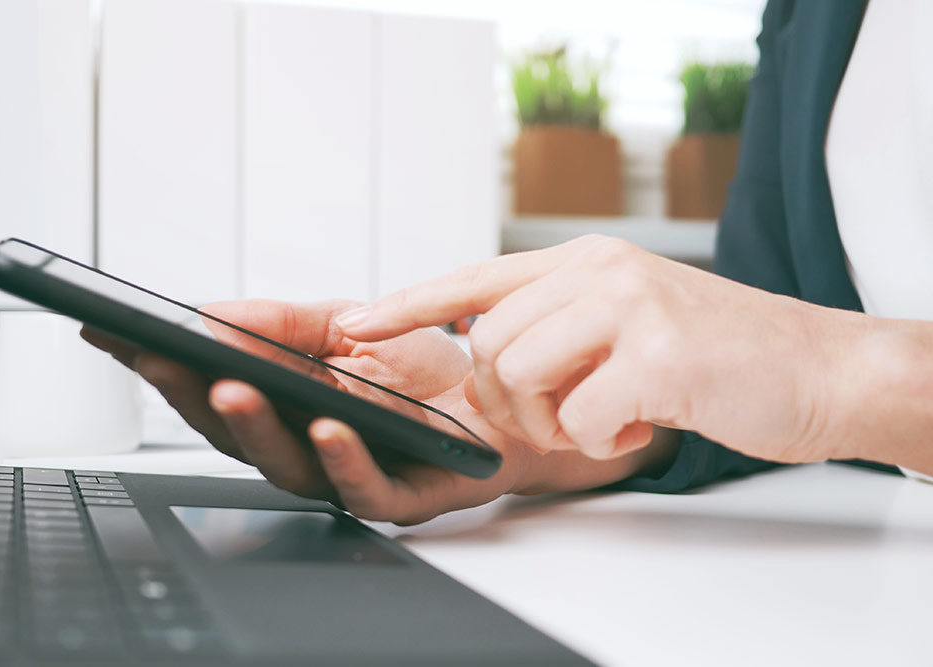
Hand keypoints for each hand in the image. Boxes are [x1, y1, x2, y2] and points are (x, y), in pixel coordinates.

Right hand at [82, 299, 665, 523]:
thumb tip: (213, 310)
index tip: (114, 332)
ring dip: (256, 428)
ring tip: (230, 386)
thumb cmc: (423, 370)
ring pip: (287, 466)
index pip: (209, 390)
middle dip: (190, 394)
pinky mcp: (402, 494)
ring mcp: (350, 474)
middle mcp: (307, 447)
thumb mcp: (350, 324)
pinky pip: (364, 488)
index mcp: (287, 408)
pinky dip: (343, 459)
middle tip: (155, 356)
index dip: (161, 367)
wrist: (504, 397)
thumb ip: (283, 319)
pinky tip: (327, 425)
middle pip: (233, 433)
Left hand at [335, 235, 871, 464]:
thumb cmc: (713, 353)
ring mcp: (629, 307)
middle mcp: (600, 271)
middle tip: (567, 413)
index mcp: (586, 260)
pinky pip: (580, 416)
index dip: (408, 303)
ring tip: (612, 414)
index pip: (474, 276)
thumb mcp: (627, 315)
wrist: (817, 366)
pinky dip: (604, 439)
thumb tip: (483, 350)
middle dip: (510, 401)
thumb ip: (559, 321)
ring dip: (557, 420)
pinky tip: (646, 421)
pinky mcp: (657, 355)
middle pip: (487, 344)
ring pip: (520, 375)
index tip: (355, 325)